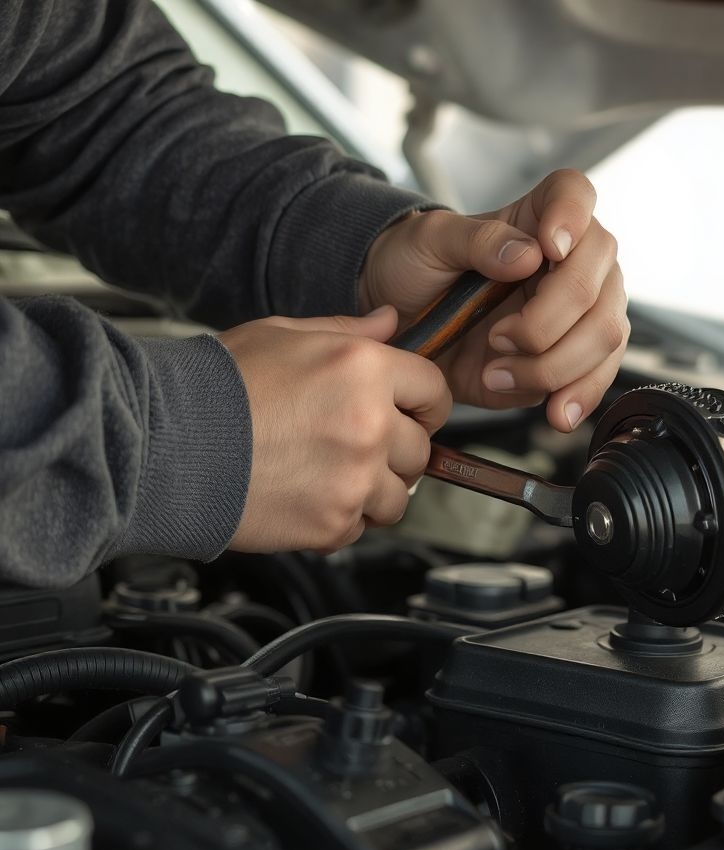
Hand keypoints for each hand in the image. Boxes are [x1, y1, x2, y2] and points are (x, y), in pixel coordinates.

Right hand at [218, 306, 450, 552]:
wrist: (162, 444)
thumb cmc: (213, 388)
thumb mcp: (282, 335)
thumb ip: (347, 331)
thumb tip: (389, 322)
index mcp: (363, 369)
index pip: (435, 390)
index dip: (425, 403)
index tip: (413, 414)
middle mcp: (370, 423)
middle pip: (420, 449)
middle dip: (394, 450)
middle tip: (351, 446)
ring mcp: (355, 477)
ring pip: (398, 497)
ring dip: (371, 490)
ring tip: (325, 474)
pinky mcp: (334, 522)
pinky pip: (360, 527)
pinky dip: (339, 519)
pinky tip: (304, 496)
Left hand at [359, 169, 627, 431]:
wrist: (405, 331)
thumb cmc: (416, 270)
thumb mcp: (428, 244)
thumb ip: (474, 241)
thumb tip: (527, 255)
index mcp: (538, 217)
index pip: (574, 194)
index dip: (572, 217)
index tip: (550, 248)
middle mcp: (573, 261)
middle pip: (597, 283)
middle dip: (547, 322)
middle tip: (496, 338)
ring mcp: (581, 313)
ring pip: (604, 336)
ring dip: (553, 365)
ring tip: (498, 374)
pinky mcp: (575, 360)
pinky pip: (598, 378)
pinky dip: (577, 397)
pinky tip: (554, 411)